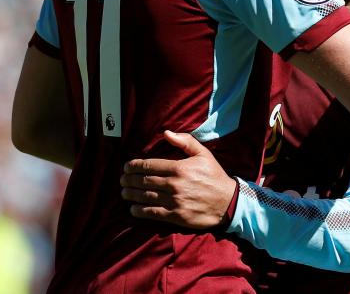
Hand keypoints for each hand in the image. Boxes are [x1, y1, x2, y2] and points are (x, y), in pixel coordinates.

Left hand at [120, 130, 236, 228]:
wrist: (228, 202)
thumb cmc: (214, 176)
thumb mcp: (203, 154)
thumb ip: (185, 141)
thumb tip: (166, 133)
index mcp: (179, 167)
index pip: (149, 165)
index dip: (134, 166)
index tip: (126, 166)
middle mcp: (174, 184)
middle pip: (144, 181)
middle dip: (129, 179)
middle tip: (122, 179)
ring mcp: (174, 201)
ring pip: (145, 197)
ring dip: (131, 194)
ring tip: (124, 192)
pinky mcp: (176, 216)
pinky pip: (152, 213)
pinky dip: (140, 211)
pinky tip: (133, 209)